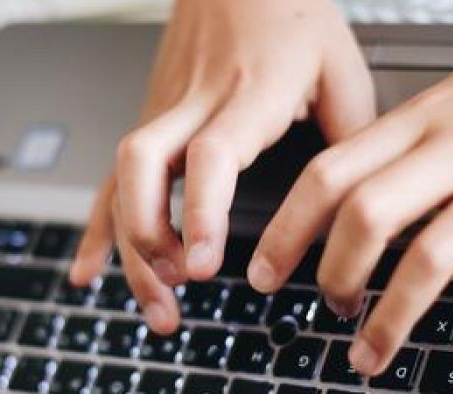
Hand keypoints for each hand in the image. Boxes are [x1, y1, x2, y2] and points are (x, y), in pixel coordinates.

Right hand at [68, 0, 373, 332]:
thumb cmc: (292, 12)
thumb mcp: (340, 64)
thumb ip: (351, 136)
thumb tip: (365, 206)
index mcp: (249, 92)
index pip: (210, 155)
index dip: (202, 214)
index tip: (207, 264)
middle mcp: (195, 101)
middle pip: (146, 169)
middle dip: (152, 238)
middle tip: (181, 287)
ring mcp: (164, 109)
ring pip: (123, 179)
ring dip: (130, 249)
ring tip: (159, 305)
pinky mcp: (150, 117)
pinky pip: (110, 177)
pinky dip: (96, 229)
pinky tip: (87, 272)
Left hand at [248, 0, 452, 374]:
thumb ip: (416, 143)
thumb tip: (366, 193)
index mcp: (427, 119)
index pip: (329, 173)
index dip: (285, 229)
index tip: (262, 274)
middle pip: (366, 216)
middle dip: (332, 278)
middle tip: (328, 316)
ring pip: (433, 253)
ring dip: (393, 317)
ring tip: (373, 355)